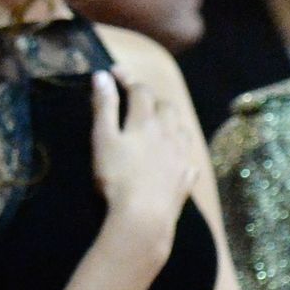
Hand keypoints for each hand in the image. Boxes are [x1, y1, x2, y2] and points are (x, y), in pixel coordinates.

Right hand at [89, 67, 200, 263]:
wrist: (143, 218)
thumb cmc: (117, 178)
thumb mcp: (103, 140)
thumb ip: (104, 107)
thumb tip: (102, 76)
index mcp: (146, 121)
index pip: (139, 90)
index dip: (127, 78)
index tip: (114, 72)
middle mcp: (169, 133)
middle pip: (165, 106)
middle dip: (151, 98)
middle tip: (136, 101)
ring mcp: (181, 157)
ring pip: (181, 129)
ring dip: (170, 121)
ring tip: (158, 125)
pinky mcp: (186, 179)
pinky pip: (188, 159)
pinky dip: (180, 152)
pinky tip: (174, 159)